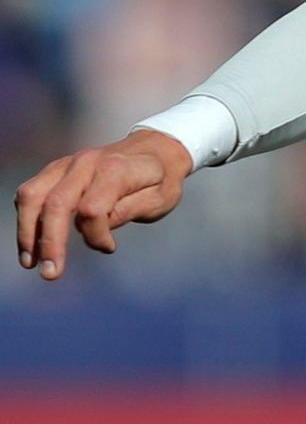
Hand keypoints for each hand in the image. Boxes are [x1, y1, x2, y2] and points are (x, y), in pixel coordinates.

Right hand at [15, 130, 192, 279]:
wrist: (156, 148)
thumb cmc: (161, 179)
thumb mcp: (160, 199)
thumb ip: (128, 211)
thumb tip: (95, 230)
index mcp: (116, 170)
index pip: (92, 209)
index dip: (96, 235)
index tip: (110, 247)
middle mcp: (87, 163)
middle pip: (56, 203)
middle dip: (49, 243)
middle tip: (51, 274)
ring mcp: (68, 163)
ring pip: (32, 195)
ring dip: (27, 232)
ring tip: (30, 262)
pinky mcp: (57, 169)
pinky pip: (31, 191)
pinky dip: (26, 218)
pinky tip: (32, 243)